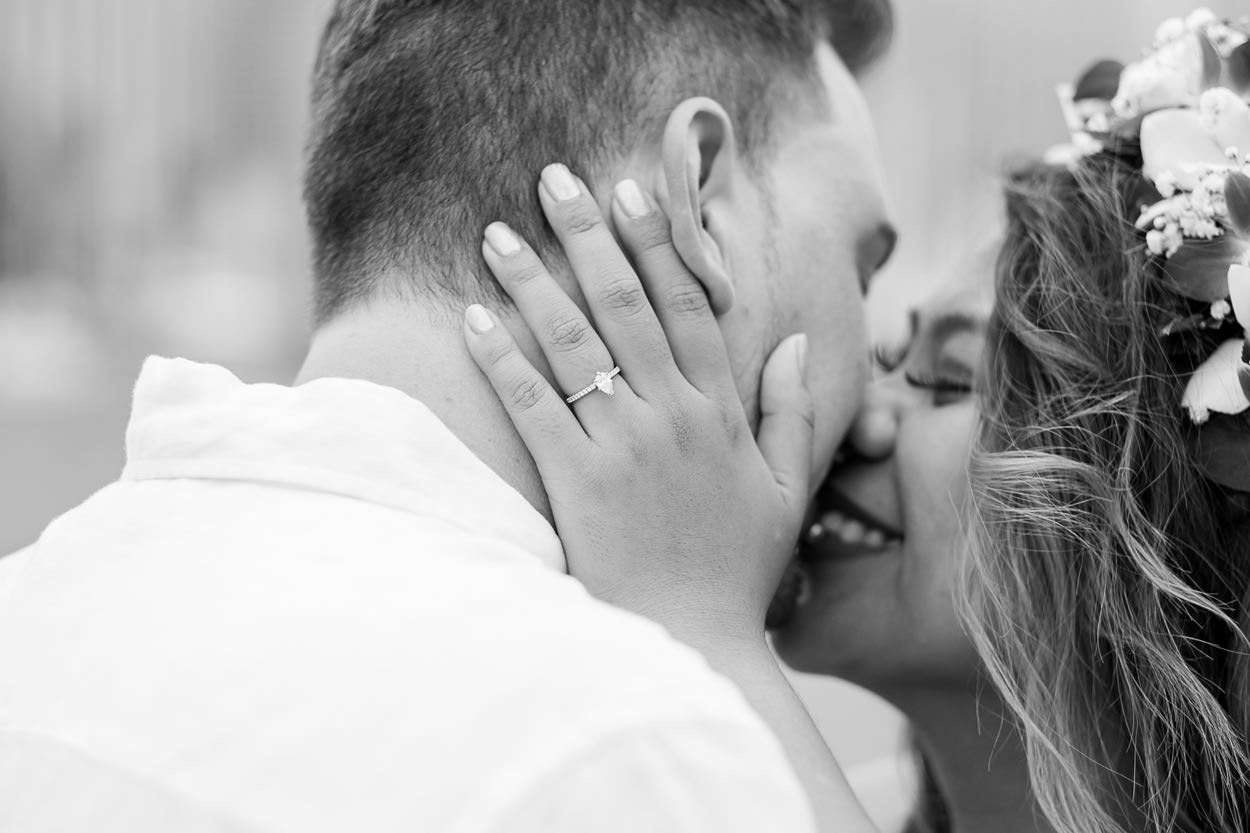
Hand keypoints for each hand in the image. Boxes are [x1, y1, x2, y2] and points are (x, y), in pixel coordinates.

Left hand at [461, 164, 813, 637]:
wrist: (692, 642)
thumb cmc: (738, 568)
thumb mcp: (786, 489)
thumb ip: (794, 412)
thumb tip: (797, 342)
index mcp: (721, 411)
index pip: (691, 304)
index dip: (659, 243)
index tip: (632, 192)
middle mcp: (673, 415)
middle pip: (624, 304)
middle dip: (588, 234)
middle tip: (552, 178)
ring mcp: (622, 447)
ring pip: (573, 344)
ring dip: (532, 281)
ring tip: (496, 233)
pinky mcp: (576, 483)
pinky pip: (532, 407)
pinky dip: (501, 359)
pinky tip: (471, 317)